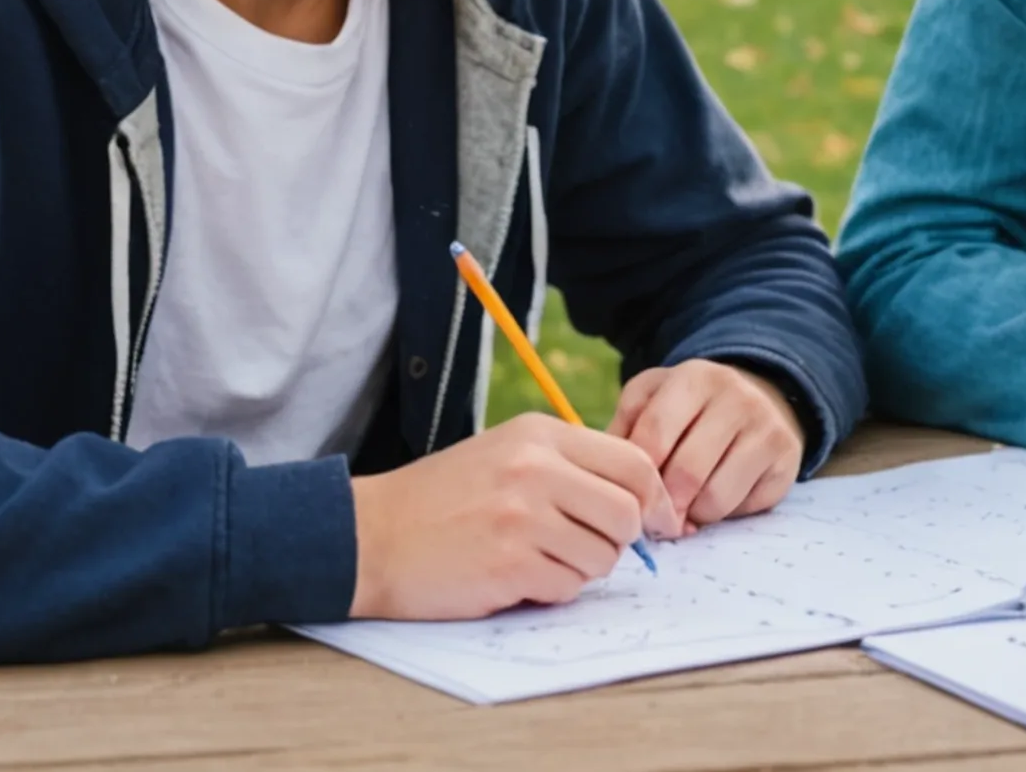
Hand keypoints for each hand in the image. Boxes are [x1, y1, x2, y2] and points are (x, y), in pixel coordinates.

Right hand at [349, 412, 673, 618]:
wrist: (369, 535)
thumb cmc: (442, 499)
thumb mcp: (507, 454)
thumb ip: (570, 466)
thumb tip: (641, 502)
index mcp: (541, 435)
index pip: (635, 463)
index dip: (655, 499)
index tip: (656, 523)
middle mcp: (536, 469)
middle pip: (627, 514)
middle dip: (620, 540)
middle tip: (588, 547)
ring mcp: (523, 518)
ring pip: (602, 556)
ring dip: (581, 568)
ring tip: (538, 559)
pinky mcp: (508, 565)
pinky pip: (567, 587)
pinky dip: (551, 591)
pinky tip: (517, 578)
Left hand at [609, 359, 808, 535]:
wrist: (760, 397)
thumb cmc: (689, 409)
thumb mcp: (651, 400)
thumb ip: (624, 433)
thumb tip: (616, 485)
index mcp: (695, 377)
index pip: (653, 434)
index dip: (636, 476)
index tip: (628, 498)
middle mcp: (737, 397)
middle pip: (685, 473)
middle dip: (664, 506)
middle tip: (654, 518)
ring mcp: (767, 427)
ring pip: (715, 498)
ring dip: (693, 515)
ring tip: (686, 506)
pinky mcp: (787, 458)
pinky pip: (744, 508)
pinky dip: (724, 515)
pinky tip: (718, 497)